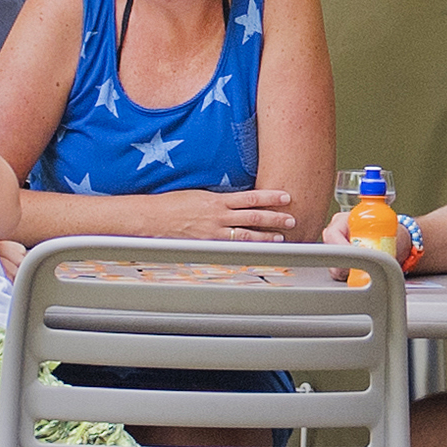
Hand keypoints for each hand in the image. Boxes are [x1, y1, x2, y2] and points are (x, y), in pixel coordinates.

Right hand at [166, 188, 301, 239]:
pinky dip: (245, 249)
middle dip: (275, 218)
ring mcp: (213, 232)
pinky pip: (230, 247)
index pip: (251, 197)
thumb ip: (220, 200)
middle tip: (292, 219)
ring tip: (281, 238)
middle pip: (254, 216)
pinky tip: (257, 251)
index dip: (270, 197)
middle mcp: (218, 215)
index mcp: (218, 200)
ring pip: (246, 234)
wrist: (153, 216)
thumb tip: (238, 202)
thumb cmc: (173, 204)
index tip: (286, 196)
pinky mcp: (207, 244)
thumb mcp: (199, 195)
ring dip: (265, 237)